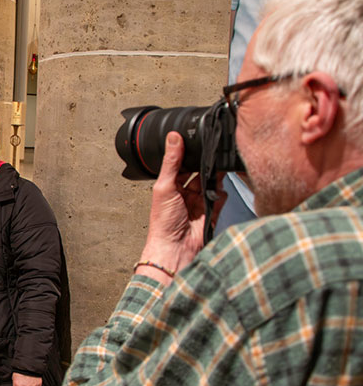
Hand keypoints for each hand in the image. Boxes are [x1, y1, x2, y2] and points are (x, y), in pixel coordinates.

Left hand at [137, 132, 220, 282]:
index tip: (196, 138)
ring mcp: (199, 201)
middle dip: (204, 162)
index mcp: (170, 186)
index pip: (182, 164)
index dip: (188, 153)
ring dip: (213, 175)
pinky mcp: (211, 210)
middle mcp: (184, 192)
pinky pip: (220, 195)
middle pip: (198, 170)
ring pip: (210, 180)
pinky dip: (220, 191)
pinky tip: (218, 189)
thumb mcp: (164, 186)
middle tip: (211, 151)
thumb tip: (173, 138)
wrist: (176, 248)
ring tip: (215, 168)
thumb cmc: (163, 223)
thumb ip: (171, 162)